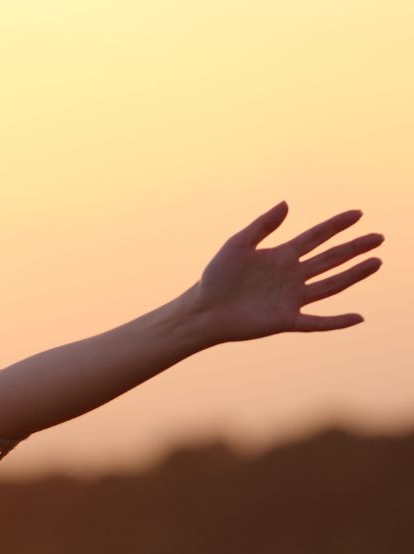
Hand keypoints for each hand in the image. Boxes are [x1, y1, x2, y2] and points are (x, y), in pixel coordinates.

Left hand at [179, 201, 383, 344]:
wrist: (203, 310)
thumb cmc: (216, 276)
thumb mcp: (238, 244)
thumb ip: (262, 225)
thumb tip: (286, 203)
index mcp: (281, 255)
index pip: (316, 237)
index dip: (336, 225)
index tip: (358, 214)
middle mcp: (292, 275)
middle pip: (330, 259)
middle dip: (354, 248)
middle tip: (378, 237)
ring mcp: (292, 298)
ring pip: (331, 285)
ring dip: (354, 275)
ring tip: (376, 262)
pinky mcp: (287, 320)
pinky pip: (317, 321)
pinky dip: (337, 321)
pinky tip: (358, 317)